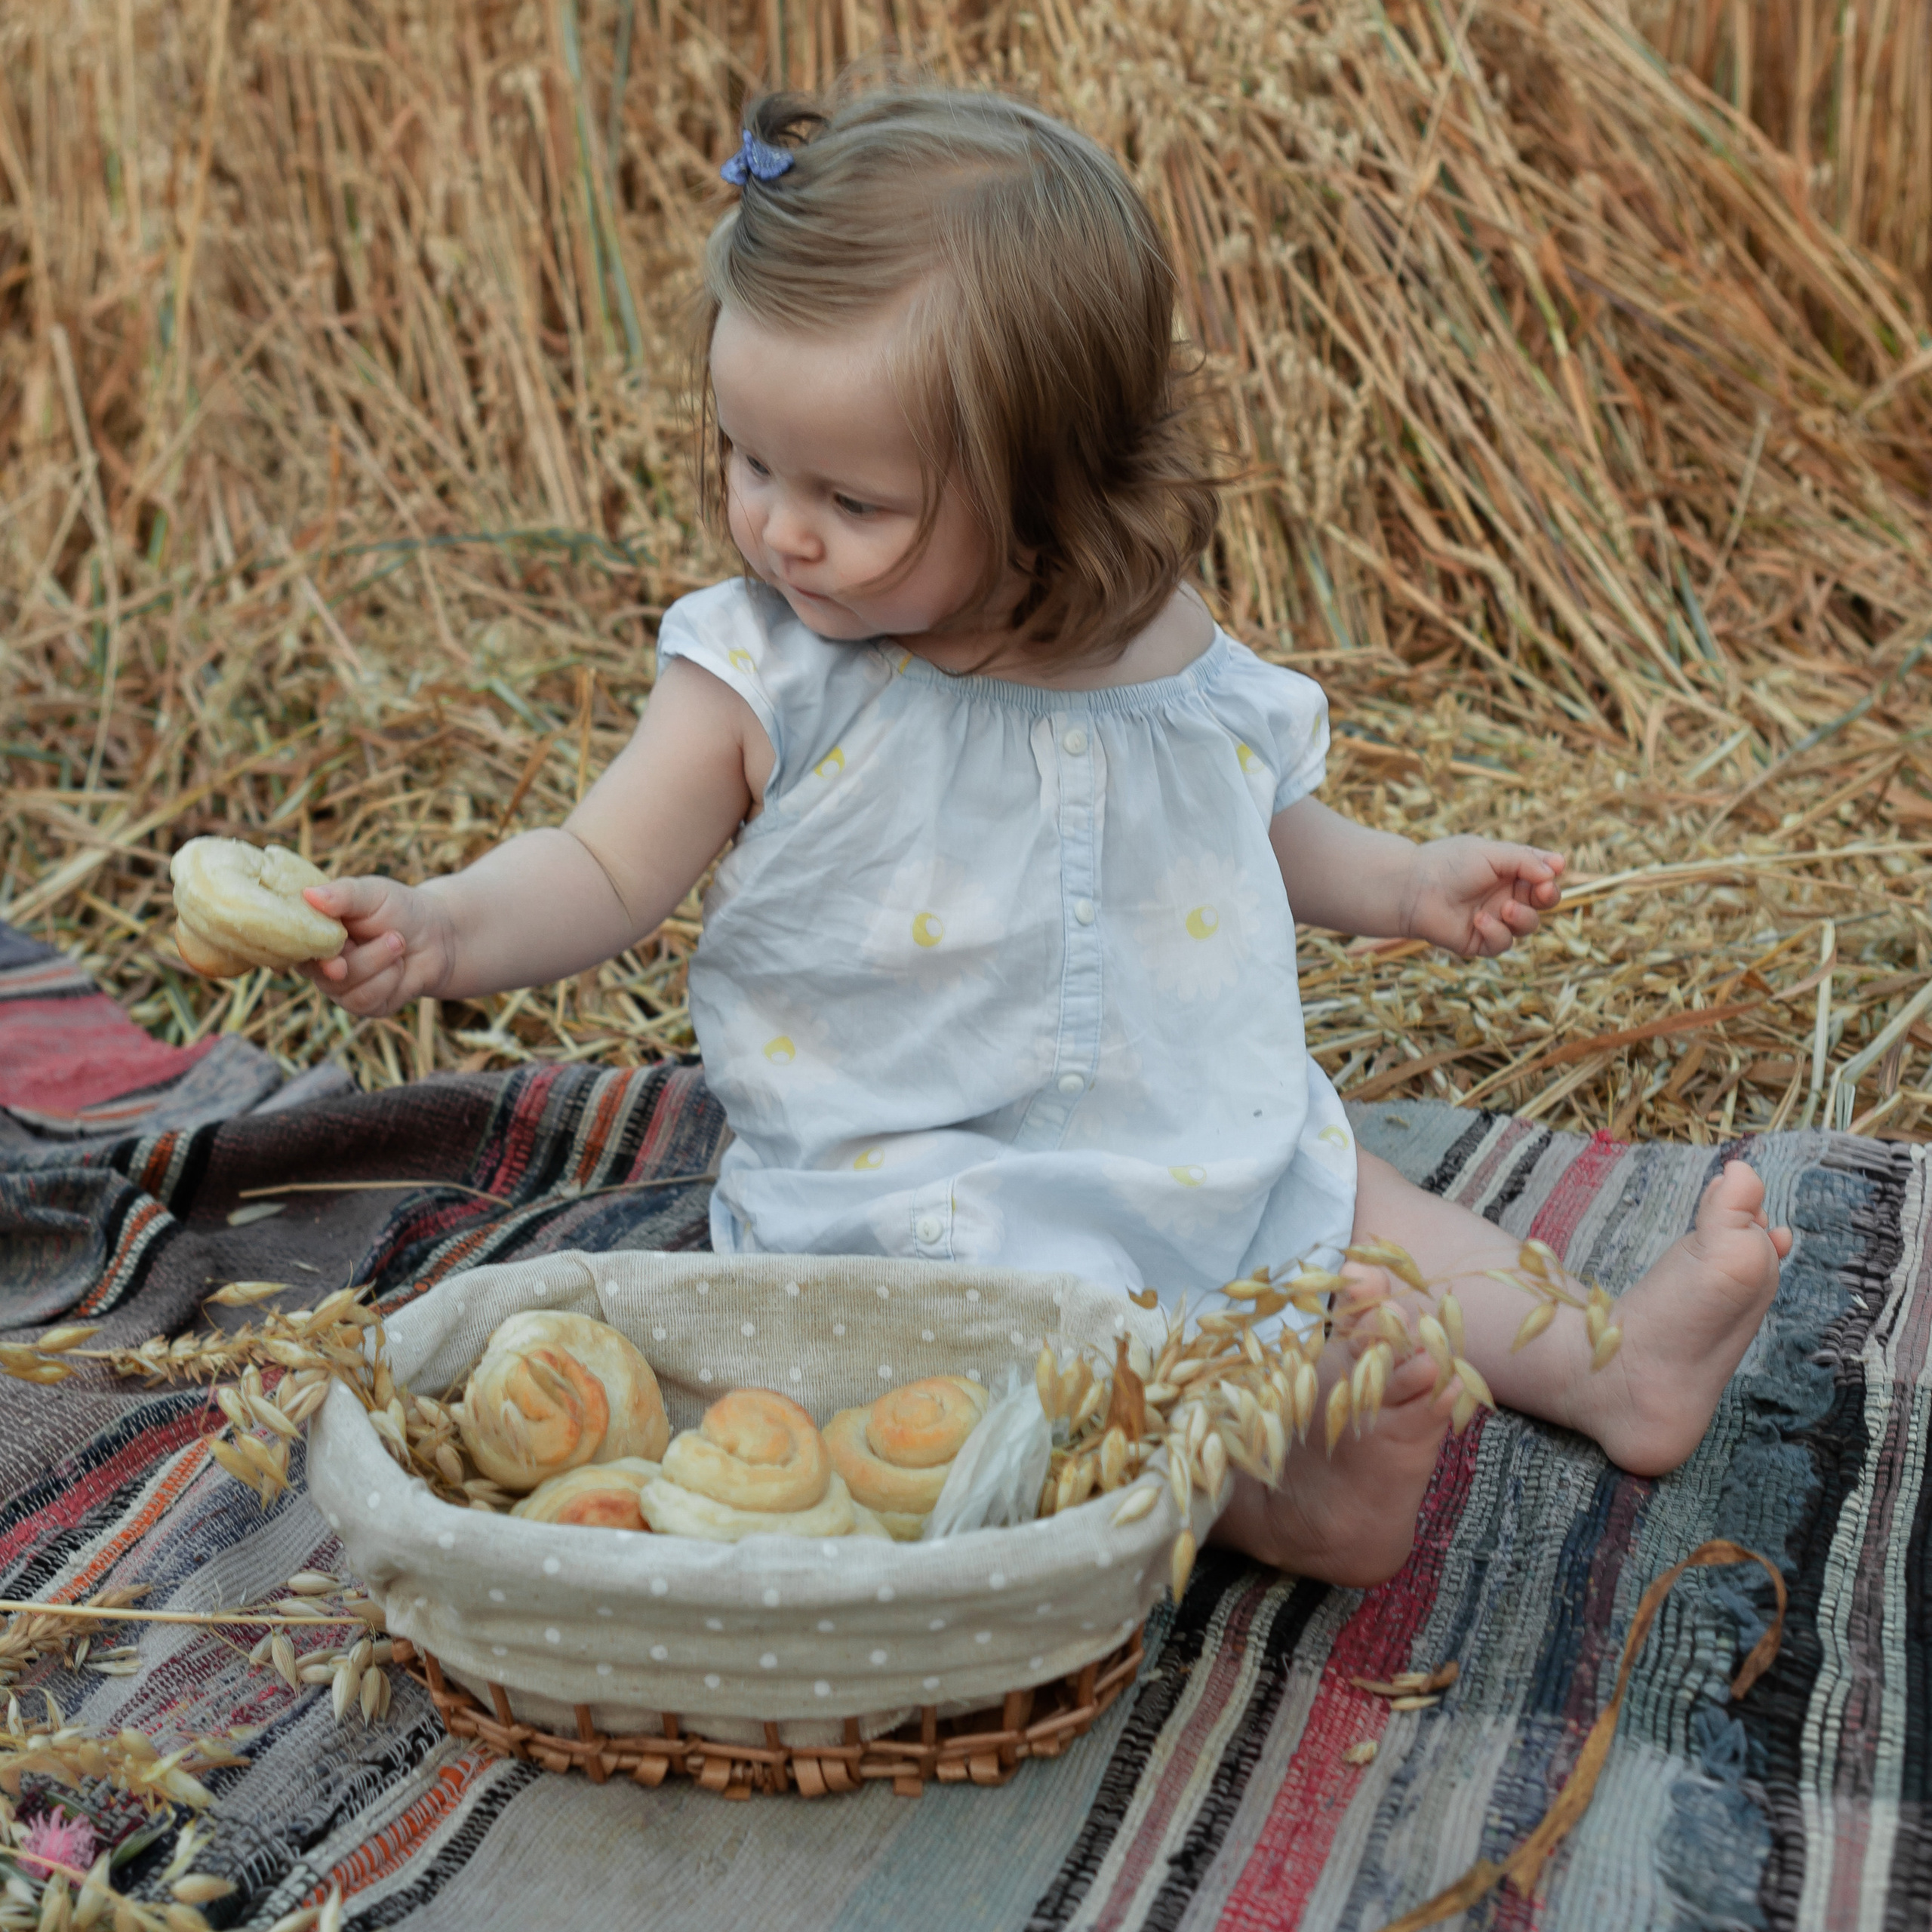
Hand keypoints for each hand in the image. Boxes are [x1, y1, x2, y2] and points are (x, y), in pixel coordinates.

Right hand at [299, 876, 456, 1017]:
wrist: (437, 936)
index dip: (302, 945)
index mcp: (312, 932)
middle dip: (353, 956)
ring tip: (398, 941)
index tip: (327, 941)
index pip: (290, 943)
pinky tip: (400, 965)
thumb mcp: (372, 893)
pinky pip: (364, 1000)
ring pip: (342, 986)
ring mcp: (339, 986)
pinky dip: (388, 980)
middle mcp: (319, 962)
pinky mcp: (363, 1004)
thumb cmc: (398, 909)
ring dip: (379, 962)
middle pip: (317, 969)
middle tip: (390, 938)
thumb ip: (343, 895)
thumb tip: (309, 894)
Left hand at [1401, 837, 1563, 957]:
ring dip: (1523, 917)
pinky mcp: (1478, 941)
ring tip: (1505, 907)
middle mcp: (1503, 895)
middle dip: (1548, 897)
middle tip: (1542, 892)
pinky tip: (1479, 920)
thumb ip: (1525, 860)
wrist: (1412, 889)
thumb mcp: (1491, 853)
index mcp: (1507, 871)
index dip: (1550, 876)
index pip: (1542, 876)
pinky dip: (1496, 933)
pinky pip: (1503, 944)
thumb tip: (1558, 867)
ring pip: (1528, 926)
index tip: (1551, 873)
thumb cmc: (1449, 864)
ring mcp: (1493, 919)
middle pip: (1542, 902)